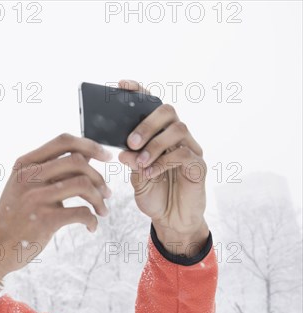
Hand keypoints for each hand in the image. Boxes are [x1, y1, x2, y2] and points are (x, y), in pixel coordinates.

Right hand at [0, 134, 112, 301]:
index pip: (63, 141)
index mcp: (25, 164)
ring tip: (102, 210)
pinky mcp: (45, 219)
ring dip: (99, 198)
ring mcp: (36, 197)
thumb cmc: (15, 216)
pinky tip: (91, 226)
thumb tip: (86, 154)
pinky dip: (92, 219)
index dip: (90, 145)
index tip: (106, 157)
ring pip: (83, 184)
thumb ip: (49, 170)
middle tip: (106, 193)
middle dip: (99, 177)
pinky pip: (82, 212)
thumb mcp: (23, 186)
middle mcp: (30, 177)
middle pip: (78, 161)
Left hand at [117, 80, 208, 256]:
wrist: (172, 221)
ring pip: (178, 129)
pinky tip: (150, 173)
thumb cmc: (154, 195)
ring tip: (140, 162)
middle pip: (168, 111)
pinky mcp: (199, 166)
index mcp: (159, 135)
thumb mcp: (136, 177)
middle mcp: (177, 137)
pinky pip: (184, 154)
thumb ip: (131, 161)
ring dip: (155, 144)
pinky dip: (163, 161)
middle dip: (147, 123)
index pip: (152, 106)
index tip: (121, 85)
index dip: (139, 92)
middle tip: (131, 142)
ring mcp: (191, 149)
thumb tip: (122, 150)